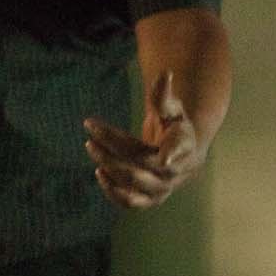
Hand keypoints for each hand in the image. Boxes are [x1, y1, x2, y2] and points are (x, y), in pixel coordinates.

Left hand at [84, 71, 201, 209]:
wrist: (182, 155)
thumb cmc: (175, 127)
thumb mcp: (173, 110)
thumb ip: (164, 96)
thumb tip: (164, 72)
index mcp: (184, 147)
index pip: (175, 149)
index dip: (172, 154)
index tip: (163, 157)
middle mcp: (175, 172)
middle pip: (142, 163)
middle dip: (113, 148)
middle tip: (90, 134)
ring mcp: (163, 189)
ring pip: (133, 183)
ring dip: (109, 166)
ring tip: (91, 147)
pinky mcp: (150, 201)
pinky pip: (130, 203)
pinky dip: (113, 192)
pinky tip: (99, 172)